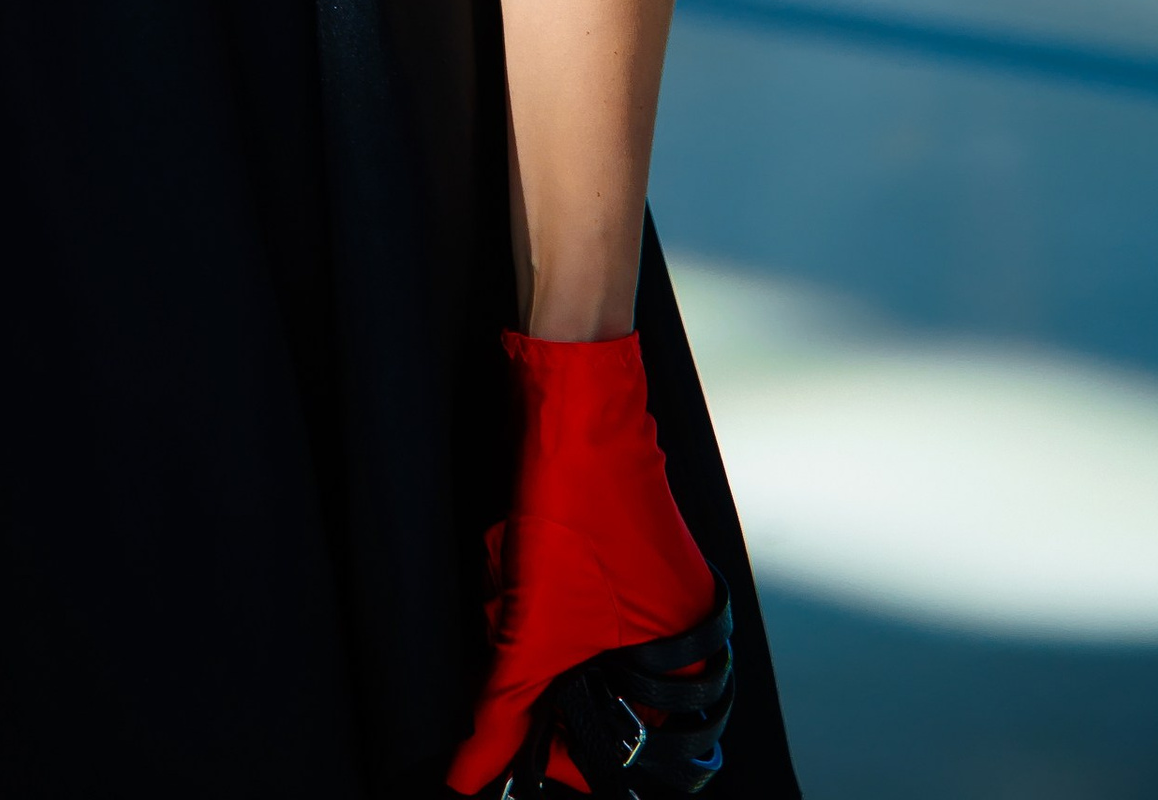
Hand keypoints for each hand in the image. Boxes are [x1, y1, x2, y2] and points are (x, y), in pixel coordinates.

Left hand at [447, 335, 720, 796]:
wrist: (569, 397)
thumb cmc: (582, 503)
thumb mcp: (538, 624)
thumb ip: (506, 709)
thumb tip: (472, 777)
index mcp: (685, 650)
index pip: (635, 743)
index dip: (568, 748)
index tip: (519, 742)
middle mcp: (675, 620)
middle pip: (591, 690)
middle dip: (538, 667)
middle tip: (515, 624)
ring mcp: (641, 580)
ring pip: (566, 641)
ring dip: (525, 617)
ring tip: (510, 568)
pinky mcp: (605, 547)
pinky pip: (559, 598)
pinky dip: (529, 586)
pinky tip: (511, 549)